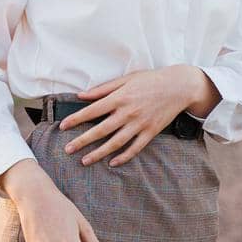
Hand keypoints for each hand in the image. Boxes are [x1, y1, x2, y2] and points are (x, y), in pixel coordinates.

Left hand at [57, 65, 198, 167]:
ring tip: (84, 161)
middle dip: (82, 141)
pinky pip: (135, 148)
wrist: (178, 87)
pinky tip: (112, 163)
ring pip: (115, 143)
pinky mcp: (151, 132)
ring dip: (99, 153)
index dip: (76, 119)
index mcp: (119, 98)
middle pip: (101, 130)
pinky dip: (123, 156)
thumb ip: (103, 88)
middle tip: (68, 149)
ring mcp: (139, 124)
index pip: (92, 110)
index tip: (62, 127)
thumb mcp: (126, 79)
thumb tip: (81, 95)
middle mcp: (128, 113)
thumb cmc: (150, 80)